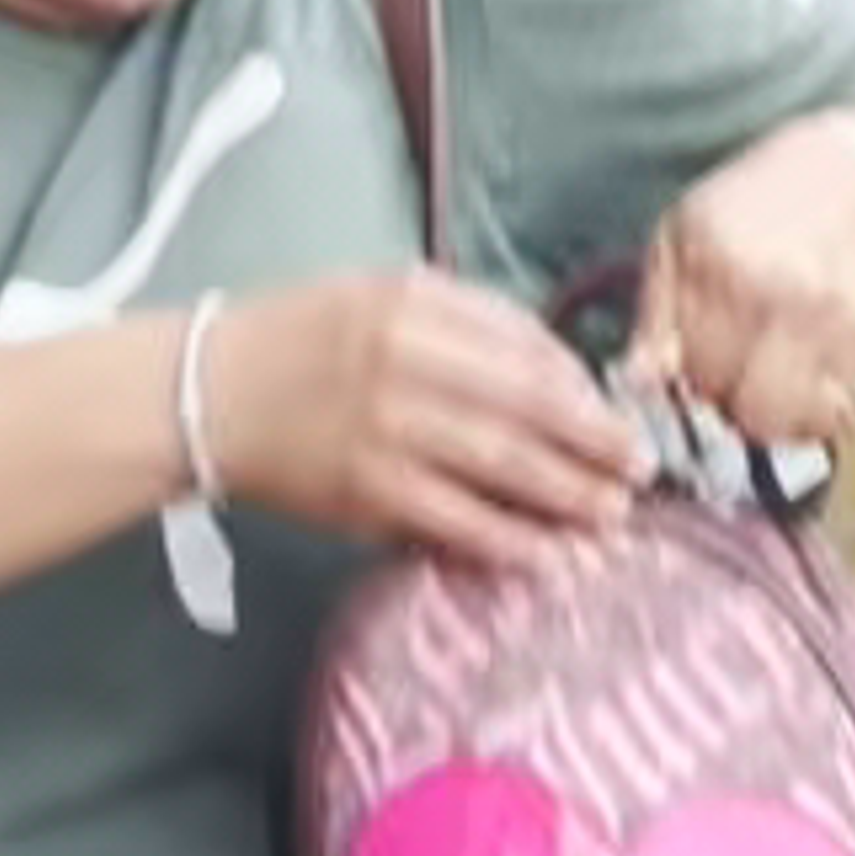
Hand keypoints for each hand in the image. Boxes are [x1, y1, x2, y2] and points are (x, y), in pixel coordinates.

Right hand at [213, 273, 656, 567]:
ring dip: (570, 495)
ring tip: (612, 516)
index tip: (614, 411)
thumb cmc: (302, 340)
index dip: (578, 384)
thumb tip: (551, 375)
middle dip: (594, 441)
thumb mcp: (377, 296)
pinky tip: (552, 558)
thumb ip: (459, 324)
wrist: (213, 391)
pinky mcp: (370, 491)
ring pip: (503, 465)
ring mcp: (387, 428)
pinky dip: (512, 543)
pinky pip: (459, 522)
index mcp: (410, 300)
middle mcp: (404, 358)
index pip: (521, 342)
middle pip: (526, 403)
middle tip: (641, 468)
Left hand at [628, 118, 854, 459]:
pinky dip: (843, 398)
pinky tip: (830, 353)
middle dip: (747, 407)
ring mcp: (848, 325)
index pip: (699, 379)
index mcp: (723, 266)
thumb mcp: (682, 238)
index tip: (705, 359)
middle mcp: (789, 296)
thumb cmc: (753, 217)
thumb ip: (655, 317)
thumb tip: (640, 386)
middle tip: (748, 371)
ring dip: (796, 411)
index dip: (697, 380)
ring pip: (811, 426)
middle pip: (759, 418)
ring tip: (788, 364)